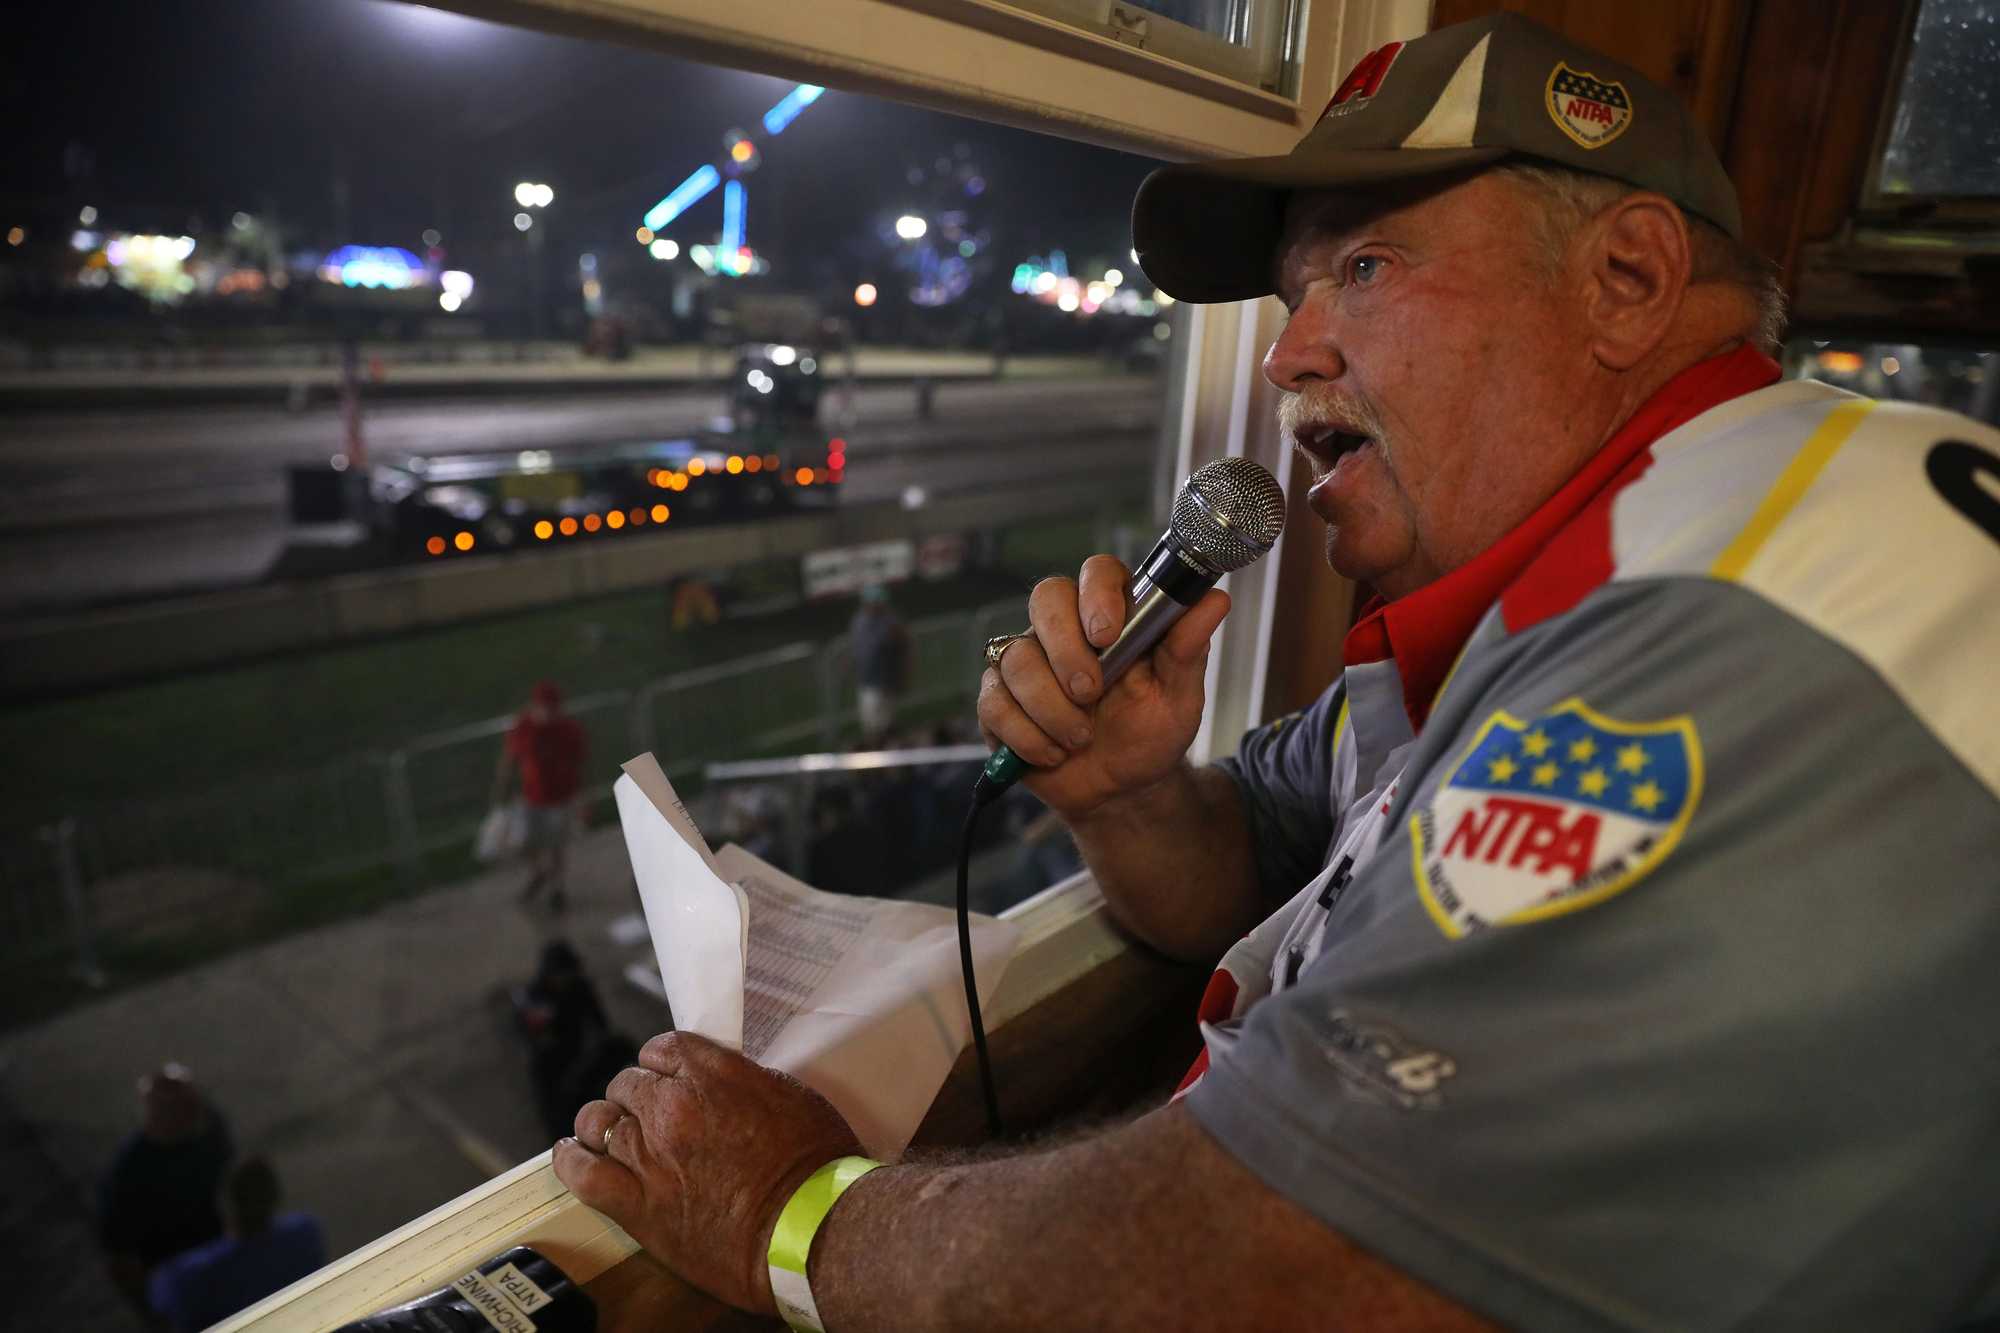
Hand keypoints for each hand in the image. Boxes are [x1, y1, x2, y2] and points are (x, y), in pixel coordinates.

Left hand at [552, 1032, 863, 1313]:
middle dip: (637, 1097)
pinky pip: (581, 1173)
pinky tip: (573, 1155)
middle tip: (651, 1118)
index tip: (666, 1077)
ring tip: (613, 1138)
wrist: (810, 1227)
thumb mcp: (787, 1096)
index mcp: (711, 1073)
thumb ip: (741, 1082)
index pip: (663, 1048)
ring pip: (599, 1120)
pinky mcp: (637, 1205)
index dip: (661, 1064)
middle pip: (628, 1083)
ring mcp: (650, 1154)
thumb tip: (721, 1085)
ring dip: (606, 1125)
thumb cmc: (814, 1164)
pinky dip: (571, 1160)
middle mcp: (672, 1105)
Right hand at [977, 554, 1228, 818]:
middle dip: (1065, 650)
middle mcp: (1064, 629)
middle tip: (1090, 693)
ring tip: (1080, 740)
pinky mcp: (998, 701)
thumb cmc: (1150, 734)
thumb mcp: (1178, 697)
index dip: (1097, 594)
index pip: (1097, 572)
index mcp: (1112, 616)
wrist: (1121, 792)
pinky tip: (1052, 754)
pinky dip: (1027, 736)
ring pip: (1016, 659)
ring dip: (1051, 708)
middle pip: (1045, 599)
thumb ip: (1187, 649)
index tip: (1107, 634)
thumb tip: (1215, 600)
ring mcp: (1026, 662)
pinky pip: (994, 704)